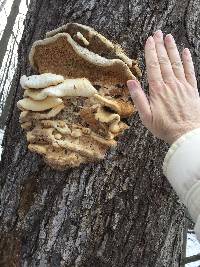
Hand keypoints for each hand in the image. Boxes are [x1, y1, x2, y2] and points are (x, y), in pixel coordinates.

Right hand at [127, 30, 199, 144]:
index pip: (153, 66)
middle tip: (158, 33)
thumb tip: (130, 82)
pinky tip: (185, 51)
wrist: (186, 134)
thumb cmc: (164, 128)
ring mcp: (182, 86)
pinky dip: (187, 60)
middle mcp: (170, 84)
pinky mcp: (192, 89)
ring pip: (176, 63)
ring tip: (169, 37)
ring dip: (172, 49)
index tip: (149, 40)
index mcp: (158, 90)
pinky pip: (190, 71)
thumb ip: (138, 98)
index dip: (151, 52)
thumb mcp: (146, 117)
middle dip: (160, 45)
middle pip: (165, 61)